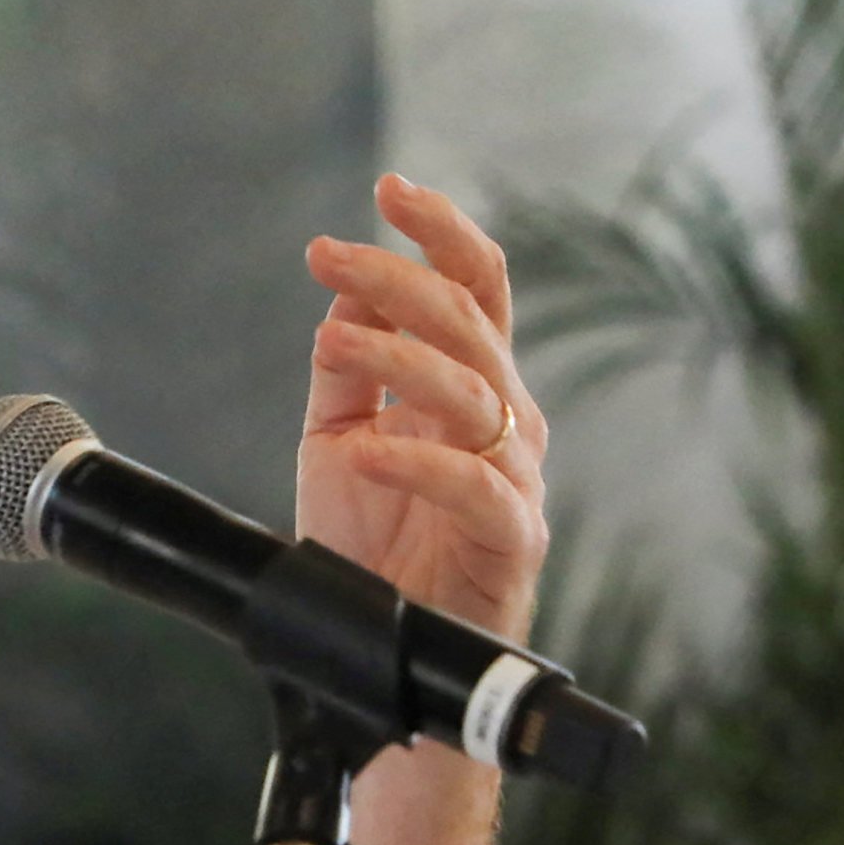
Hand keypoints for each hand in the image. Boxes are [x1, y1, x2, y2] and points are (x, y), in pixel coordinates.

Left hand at [298, 174, 546, 641]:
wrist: (381, 657)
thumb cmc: (374, 550)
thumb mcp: (338, 440)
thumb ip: (347, 370)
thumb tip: (346, 287)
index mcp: (471, 387)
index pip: (475, 289)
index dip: (442, 234)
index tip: (389, 187)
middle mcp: (504, 421)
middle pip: (471, 323)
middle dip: (399, 278)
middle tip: (328, 256)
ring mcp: (515, 479)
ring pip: (472, 392)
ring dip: (396, 358)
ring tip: (328, 344)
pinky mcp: (513, 541)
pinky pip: (474, 487)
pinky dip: (417, 464)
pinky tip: (366, 453)